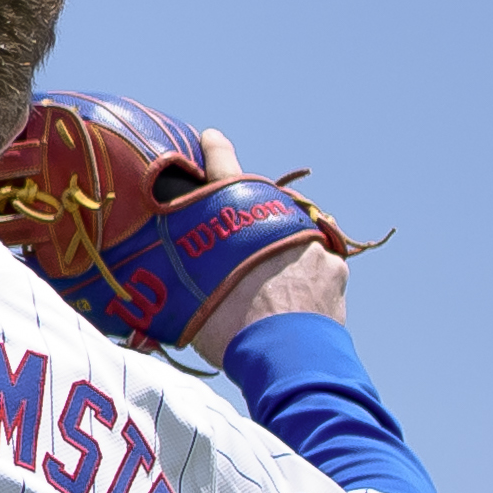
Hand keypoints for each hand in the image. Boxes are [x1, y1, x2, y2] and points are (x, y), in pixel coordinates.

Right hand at [176, 129, 350, 354]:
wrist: (287, 355)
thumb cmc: (231, 330)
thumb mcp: (190, 307)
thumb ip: (185, 287)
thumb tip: (156, 297)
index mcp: (237, 224)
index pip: (221, 174)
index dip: (215, 153)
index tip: (212, 137)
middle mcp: (278, 223)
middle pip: (263, 213)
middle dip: (252, 229)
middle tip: (238, 259)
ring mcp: (312, 245)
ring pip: (294, 244)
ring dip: (282, 262)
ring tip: (269, 296)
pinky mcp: (337, 271)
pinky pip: (319, 270)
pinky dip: (307, 284)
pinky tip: (295, 308)